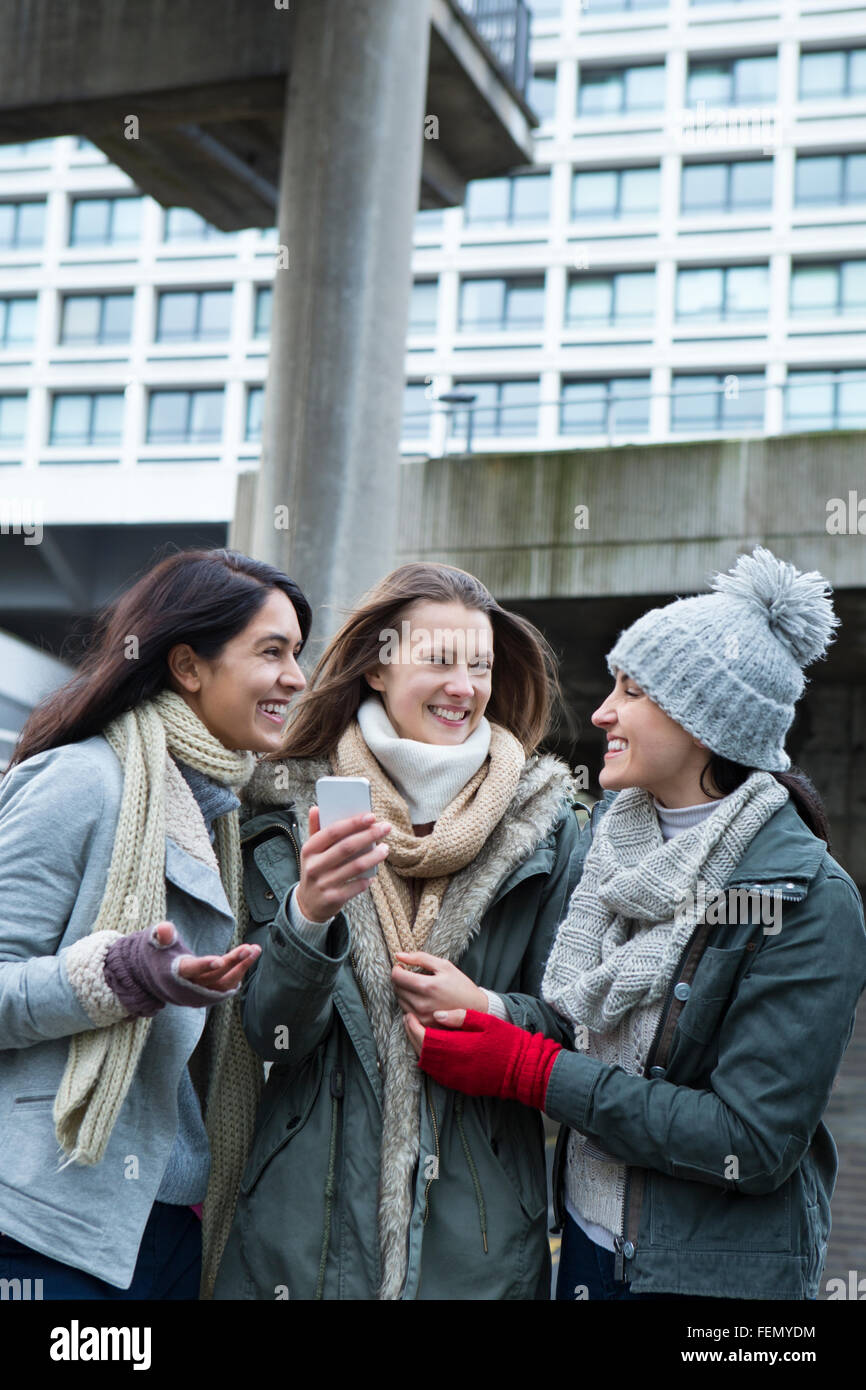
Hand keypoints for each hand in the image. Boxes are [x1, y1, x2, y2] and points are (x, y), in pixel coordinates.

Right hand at [103, 922, 261, 1017]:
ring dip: (241, 967)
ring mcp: (201, 993)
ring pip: (224, 984)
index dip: (203, 966)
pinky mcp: (209, 993)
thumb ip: (162, 935)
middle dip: (232, 963)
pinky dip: (239, 972)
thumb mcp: (155, 943)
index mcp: (174, 974)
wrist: (156, 979)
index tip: (219, 960)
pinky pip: (227, 985)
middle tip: (248, 948)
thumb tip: (165, 928)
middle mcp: (189, 987)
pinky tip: (249, 957)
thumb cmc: (158, 956)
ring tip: (255, 949)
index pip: (190, 970)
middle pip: (214, 977)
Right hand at [294, 807, 390, 922]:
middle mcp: (314, 866)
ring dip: (374, 857)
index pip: (332, 831)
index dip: (353, 823)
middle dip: (369, 835)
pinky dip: (367, 879)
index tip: (372, 816)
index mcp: (309, 849)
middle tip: (386, 828)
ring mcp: (323, 883)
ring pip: (355, 867)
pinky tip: (374, 875)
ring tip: (386, 849)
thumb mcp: (311, 851)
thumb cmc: (315, 870)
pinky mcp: (333, 898)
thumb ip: (315, 829)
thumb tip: (316, 808)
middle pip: (347, 847)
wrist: (307, 904)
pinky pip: (356, 886)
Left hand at [392, 951, 486, 1024]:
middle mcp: (421, 1003)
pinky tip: (421, 998)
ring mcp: (421, 1016)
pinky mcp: (423, 1024)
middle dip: (400, 979)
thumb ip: (420, 958)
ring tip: (418, 987)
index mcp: (427, 986)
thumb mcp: (444, 965)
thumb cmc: (460, 984)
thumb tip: (398, 955)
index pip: (397, 977)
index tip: (402, 966)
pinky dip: (409, 1002)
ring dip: (404, 991)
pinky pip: (406, 1010)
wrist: (475, 1008)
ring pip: (399, 1000)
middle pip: (396, 988)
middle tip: (411, 975)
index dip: (397, 969)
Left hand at [410, 1008, 561, 1108]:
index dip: (412, 1026)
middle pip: (421, 1051)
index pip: (424, 1037)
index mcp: (458, 1047)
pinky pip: (435, 1073)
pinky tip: (431, 1050)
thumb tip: (436, 1014)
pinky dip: (428, 1061)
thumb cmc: (506, 1041)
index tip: (408, 1015)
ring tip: (417, 1034)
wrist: (522, 1070)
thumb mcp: (486, 1022)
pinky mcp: (459, 1085)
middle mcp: (452, 1065)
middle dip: (411, 1035)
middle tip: (408, 1021)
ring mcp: (454, 1078)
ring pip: (426, 1064)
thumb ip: (460, 1017)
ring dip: (418, 1048)